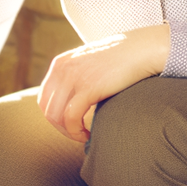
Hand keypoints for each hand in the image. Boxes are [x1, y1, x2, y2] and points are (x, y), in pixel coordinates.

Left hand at [37, 24, 170, 142]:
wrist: (142, 49)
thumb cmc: (121, 60)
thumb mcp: (89, 63)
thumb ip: (76, 76)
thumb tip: (71, 100)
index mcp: (59, 64)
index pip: (43, 98)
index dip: (54, 117)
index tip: (70, 125)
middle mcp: (62, 69)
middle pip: (47, 109)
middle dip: (60, 127)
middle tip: (78, 134)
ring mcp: (73, 78)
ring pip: (56, 116)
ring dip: (68, 132)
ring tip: (84, 136)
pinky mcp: (88, 88)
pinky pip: (71, 118)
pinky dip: (76, 132)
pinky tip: (88, 135)